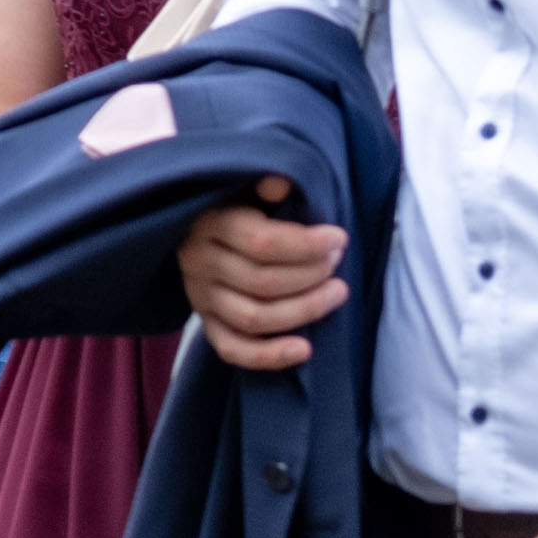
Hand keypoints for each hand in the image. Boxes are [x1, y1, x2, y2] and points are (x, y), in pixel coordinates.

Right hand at [181, 183, 346, 366]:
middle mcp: (199, 261)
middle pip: (262, 282)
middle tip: (337, 263)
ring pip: (254, 318)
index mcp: (210, 222)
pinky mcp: (206, 323)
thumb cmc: (242, 201)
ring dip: (303, 310)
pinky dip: (269, 356)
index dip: (307, 245)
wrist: (201, 225)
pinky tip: (304, 349)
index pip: (261, 242)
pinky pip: (233, 350)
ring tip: (336, 293)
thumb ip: (263, 181)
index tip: (338, 239)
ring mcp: (200, 297)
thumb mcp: (248, 183)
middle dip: (312, 275)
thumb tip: (280, 185)